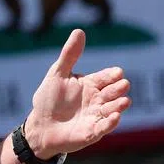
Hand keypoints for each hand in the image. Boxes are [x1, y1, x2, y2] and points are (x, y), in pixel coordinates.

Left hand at [24, 28, 130, 158]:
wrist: (39, 125)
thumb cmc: (49, 99)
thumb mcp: (58, 74)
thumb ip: (70, 55)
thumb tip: (79, 31)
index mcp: (91, 84)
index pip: (106, 77)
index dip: (112, 75)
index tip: (117, 72)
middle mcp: (97, 100)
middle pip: (113, 92)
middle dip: (118, 89)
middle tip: (122, 84)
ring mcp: (96, 116)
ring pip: (112, 109)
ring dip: (119, 105)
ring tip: (124, 101)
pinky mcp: (92, 132)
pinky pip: (104, 127)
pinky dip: (110, 123)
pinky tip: (115, 117)